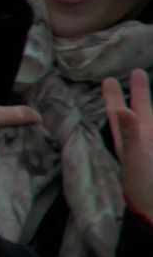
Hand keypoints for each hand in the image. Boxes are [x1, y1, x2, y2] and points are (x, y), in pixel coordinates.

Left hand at [103, 68, 152, 215]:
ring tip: (146, 85)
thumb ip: (129, 133)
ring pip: (152, 121)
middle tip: (137, 71)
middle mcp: (143, 141)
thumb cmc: (142, 185)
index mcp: (129, 140)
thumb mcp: (135, 156)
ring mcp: (152, 148)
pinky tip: (151, 118)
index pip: (118, 113)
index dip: (113, 97)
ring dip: (149, 105)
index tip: (108, 79)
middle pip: (141, 111)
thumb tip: (122, 108)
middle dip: (139, 92)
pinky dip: (152, 122)